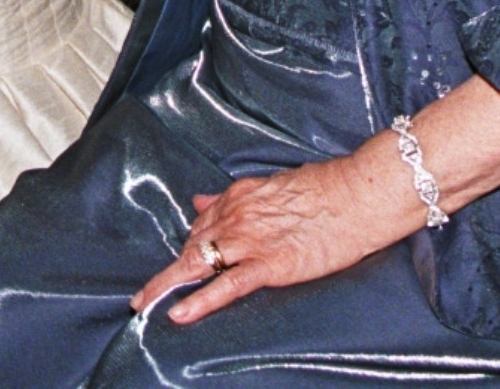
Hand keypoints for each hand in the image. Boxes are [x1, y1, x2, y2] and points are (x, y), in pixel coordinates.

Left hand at [131, 162, 382, 325]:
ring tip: (142, 303)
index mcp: (237, 196)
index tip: (179, 261)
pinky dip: (200, 301)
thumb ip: (233, 198)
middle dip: (172, 269)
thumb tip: (201, 201)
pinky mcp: (270, 265)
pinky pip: (227, 287)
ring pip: (198, 264)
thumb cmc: (325, 189)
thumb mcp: (271, 185)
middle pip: (193, 245)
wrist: (357, 195)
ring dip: (166, 284)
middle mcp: (236, 216)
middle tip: (149, 291)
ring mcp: (250, 241)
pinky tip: (178, 313)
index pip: (202, 225)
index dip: (189, 246)